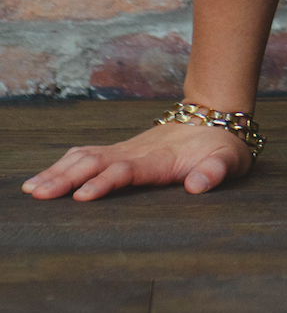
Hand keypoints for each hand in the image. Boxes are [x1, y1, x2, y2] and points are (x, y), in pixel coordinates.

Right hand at [21, 120, 251, 202]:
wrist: (216, 116)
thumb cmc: (223, 145)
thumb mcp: (228, 160)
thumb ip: (215, 172)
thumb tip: (198, 186)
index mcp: (159, 159)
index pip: (126, 170)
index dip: (104, 182)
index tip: (82, 197)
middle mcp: (136, 152)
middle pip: (95, 162)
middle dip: (66, 178)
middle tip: (39, 194)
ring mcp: (126, 150)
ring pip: (85, 157)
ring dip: (58, 172)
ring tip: (31, 189)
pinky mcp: (121, 152)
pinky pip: (86, 156)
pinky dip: (63, 165)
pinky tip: (45, 178)